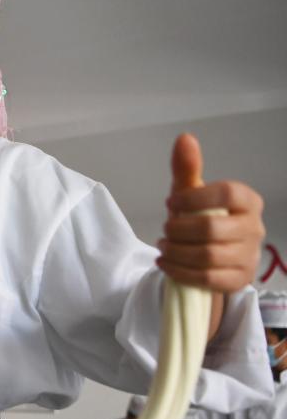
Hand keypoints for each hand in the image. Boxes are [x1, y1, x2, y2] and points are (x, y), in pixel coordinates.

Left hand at [158, 134, 264, 291]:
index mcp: (248, 201)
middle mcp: (255, 228)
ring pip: (208, 257)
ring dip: (176, 252)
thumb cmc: (199, 218)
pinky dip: (180, 272)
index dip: (194, 198)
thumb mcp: (190, 194)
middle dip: (178, 230)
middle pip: (212, 228)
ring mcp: (250, 256)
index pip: (228, 193)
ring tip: (163, 247)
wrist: (208, 256)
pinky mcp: (240, 280)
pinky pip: (208, 279)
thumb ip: (187, 168)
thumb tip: (184, 138)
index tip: (171, 203)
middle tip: (164, 230)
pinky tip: (166, 264)